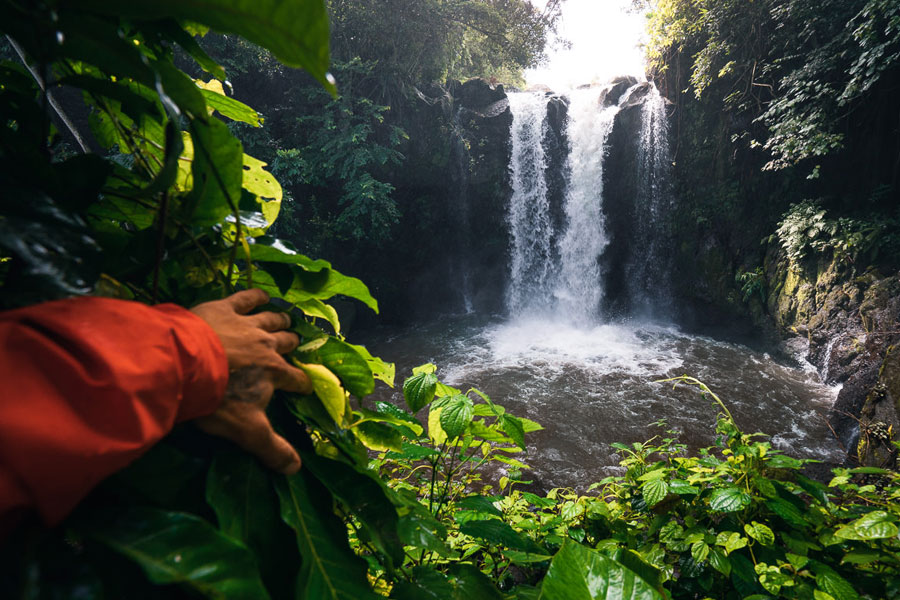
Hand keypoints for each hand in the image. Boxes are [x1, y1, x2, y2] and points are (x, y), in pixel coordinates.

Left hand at [190, 289, 309, 473]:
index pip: (296, 379)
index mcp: (275, 373)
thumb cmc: (217, 399)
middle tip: (294, 345)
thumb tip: (296, 470)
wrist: (185, 364)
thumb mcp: (246, 429)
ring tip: (285, 319)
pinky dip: (255, 296)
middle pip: (286, 343)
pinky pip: (246, 298)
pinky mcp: (225, 308)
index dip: (302, 384)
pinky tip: (261, 294)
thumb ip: (271, 449)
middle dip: (291, 345)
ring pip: (271, 319)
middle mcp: (267, 346)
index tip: (304, 387)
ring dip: (280, 320)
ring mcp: (246, 324)